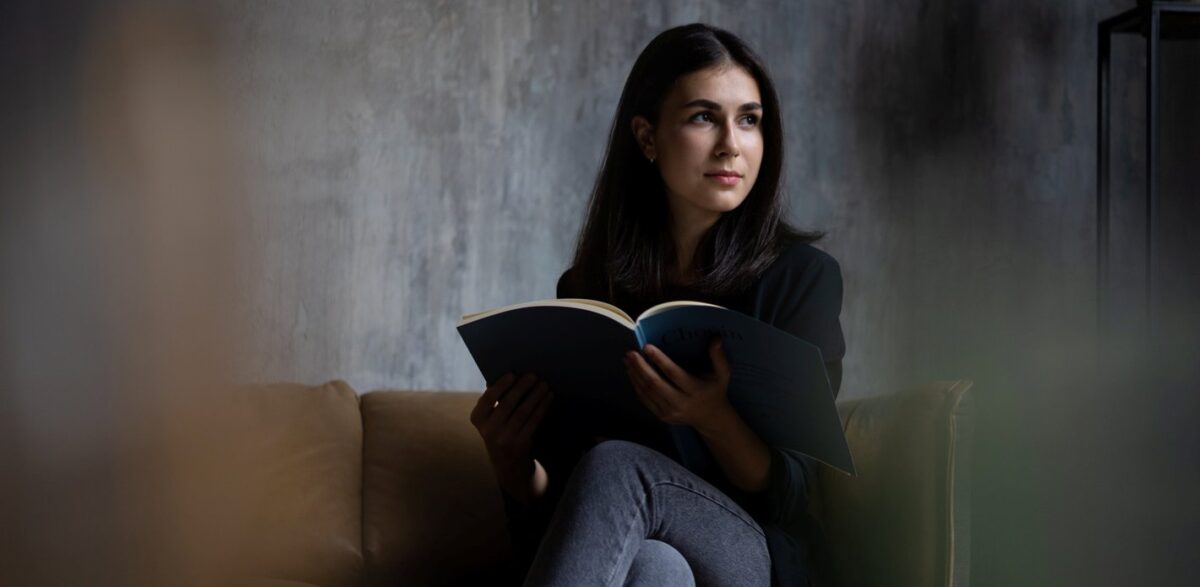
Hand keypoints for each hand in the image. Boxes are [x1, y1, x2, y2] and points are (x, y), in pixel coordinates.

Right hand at [469, 373, 552, 497]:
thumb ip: (494, 402)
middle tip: (533, 375)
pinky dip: (541, 407)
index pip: (488, 399)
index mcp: (477, 419)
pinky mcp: (520, 443)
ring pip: (523, 412)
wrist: (508, 465)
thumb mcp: (490, 420)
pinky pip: (533, 421)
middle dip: (522, 388)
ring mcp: (504, 438)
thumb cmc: (500, 432)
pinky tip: (548, 398)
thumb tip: (509, 376)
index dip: (500, 385)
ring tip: (544, 385)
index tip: (513, 374)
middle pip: (507, 404)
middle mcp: (488, 430)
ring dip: (535, 396)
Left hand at [623, 337, 733, 430]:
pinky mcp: (662, 416)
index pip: (674, 374)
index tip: (647, 347)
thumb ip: (718, 356)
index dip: (659, 360)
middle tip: (631, 352)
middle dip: (641, 367)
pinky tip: (632, 372)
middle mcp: (681, 403)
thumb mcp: (723, 374)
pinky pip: (645, 399)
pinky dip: (636, 385)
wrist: (710, 418)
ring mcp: (670, 412)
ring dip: (635, 374)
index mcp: (695, 391)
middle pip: (655, 384)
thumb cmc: (715, 390)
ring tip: (628, 359)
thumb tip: (716, 338)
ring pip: (647, 392)